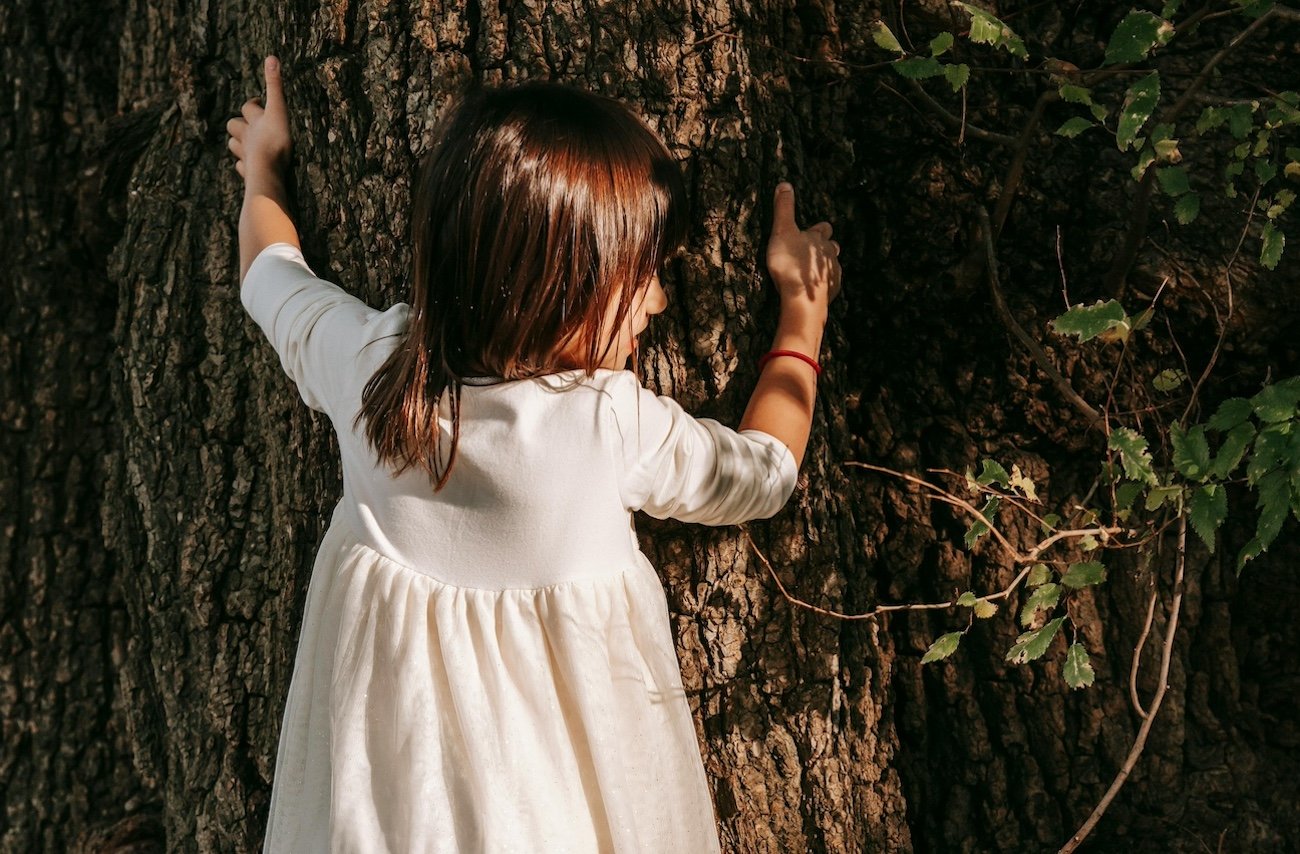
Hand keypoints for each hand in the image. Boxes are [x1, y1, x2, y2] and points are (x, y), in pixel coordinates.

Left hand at [226, 56, 291, 182]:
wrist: (266, 171)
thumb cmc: (274, 141)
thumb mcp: (278, 110)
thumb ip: (275, 86)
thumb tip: (271, 57)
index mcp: (255, 121)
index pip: (248, 107)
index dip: (252, 103)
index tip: (258, 101)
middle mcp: (247, 136)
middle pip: (234, 125)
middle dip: (238, 123)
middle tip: (249, 124)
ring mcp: (246, 155)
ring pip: (234, 145)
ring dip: (237, 142)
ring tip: (246, 143)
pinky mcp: (248, 172)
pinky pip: (240, 167)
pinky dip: (242, 164)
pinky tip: (247, 166)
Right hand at [764, 182, 841, 318]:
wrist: (803, 298)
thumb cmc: (791, 264)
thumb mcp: (782, 232)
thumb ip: (783, 209)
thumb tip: (784, 184)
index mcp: (818, 238)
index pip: (822, 228)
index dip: (817, 229)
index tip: (811, 230)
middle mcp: (830, 254)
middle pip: (832, 246)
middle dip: (825, 247)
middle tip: (813, 250)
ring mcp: (833, 273)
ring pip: (833, 265)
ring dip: (825, 265)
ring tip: (814, 270)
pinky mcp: (832, 291)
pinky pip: (831, 285)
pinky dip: (825, 284)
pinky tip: (816, 289)